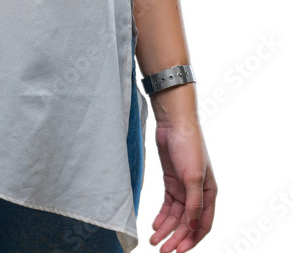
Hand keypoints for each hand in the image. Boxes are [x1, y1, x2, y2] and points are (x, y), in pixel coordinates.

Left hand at [149, 115, 217, 250]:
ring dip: (167, 230)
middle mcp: (197, 193)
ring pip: (176, 216)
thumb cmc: (189, 146)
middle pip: (187, 222)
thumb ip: (193, 203)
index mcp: (209, 194)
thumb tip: (192, 227)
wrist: (174, 124)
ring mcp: (183, 188)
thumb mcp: (193, 177)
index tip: (180, 251)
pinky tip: (155, 225)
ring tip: (155, 241)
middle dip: (176, 238)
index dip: (192, 239)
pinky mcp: (171, 182)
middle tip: (163, 251)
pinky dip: (162, 216)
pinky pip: (168, 205)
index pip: (202, 224)